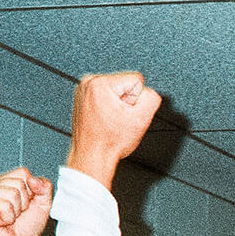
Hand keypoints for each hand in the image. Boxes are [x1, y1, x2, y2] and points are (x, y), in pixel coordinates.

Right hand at [0, 168, 52, 235]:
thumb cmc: (23, 231)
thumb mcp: (42, 206)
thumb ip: (44, 189)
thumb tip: (34, 179)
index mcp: (7, 183)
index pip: (23, 173)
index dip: (30, 192)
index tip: (25, 206)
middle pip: (18, 183)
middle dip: (23, 203)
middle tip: (16, 215)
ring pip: (12, 193)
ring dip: (14, 212)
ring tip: (8, 219)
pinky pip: (3, 205)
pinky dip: (7, 217)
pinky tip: (1, 222)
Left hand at [67, 72, 161, 188]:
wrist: (92, 155)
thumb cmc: (110, 142)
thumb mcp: (142, 120)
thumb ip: (152, 98)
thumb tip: (149, 92)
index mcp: (101, 83)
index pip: (136, 80)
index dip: (137, 100)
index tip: (127, 114)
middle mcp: (89, 82)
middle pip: (125, 84)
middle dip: (127, 102)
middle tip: (119, 120)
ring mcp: (83, 89)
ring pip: (116, 90)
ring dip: (118, 106)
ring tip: (111, 121)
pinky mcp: (82, 97)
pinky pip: (105, 96)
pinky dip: (108, 107)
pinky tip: (105, 120)